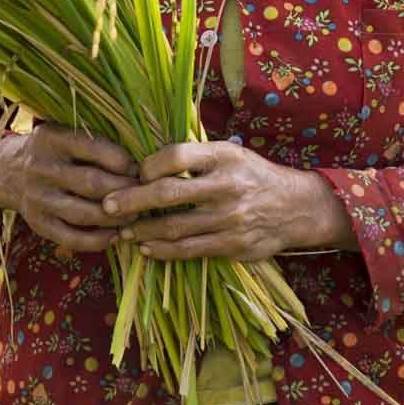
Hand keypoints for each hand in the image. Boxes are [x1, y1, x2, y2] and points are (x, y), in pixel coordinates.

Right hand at [0, 124, 139, 252]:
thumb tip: (139, 162)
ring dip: (115, 218)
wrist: (7, 171)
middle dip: (125, 192)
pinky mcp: (38, 224)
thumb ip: (94, 141)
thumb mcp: (65, 133)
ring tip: (134, 216)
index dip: (123, 161)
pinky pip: (72, 238)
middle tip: (144, 195)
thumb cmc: (52, 150)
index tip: (140, 169)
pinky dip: (98, 240)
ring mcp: (38, 199)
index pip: (94, 148)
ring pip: (84, 214)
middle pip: (92, 183)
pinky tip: (115, 235)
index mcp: (52, 139)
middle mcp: (42, 168)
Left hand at [100, 141, 354, 261]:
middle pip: (168, 194)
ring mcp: (230, 218)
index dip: (149, 165)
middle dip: (131, 201)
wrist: (296, 207)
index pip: (176, 157)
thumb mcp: (231, 153)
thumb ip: (195, 158)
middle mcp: (227, 186)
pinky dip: (164, 250)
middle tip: (107, 206)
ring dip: (143, 231)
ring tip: (123, 231)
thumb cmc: (253, 175)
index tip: (136, 173)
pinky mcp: (233, 245)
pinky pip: (190, 250)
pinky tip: (147, 248)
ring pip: (175, 227)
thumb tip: (146, 163)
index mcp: (225, 156)